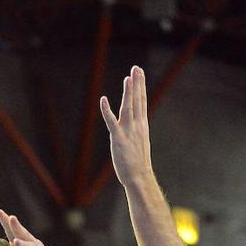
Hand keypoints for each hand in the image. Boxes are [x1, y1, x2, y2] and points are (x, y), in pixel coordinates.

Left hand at [99, 65, 153, 186]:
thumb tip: (135, 125)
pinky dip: (107, 111)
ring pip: (128, 108)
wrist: (139, 177)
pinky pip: (111, 122)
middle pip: (137, 101)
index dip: (140, 87)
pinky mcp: (118, 139)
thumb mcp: (139, 143)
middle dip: (137, 84)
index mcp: (142, 126)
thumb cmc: (138, 163)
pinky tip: (103, 99)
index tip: (139, 73)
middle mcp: (137, 126)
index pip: (142, 102)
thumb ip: (136, 131)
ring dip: (128, 93)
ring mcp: (128, 132)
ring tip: (128, 78)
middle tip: (137, 68)